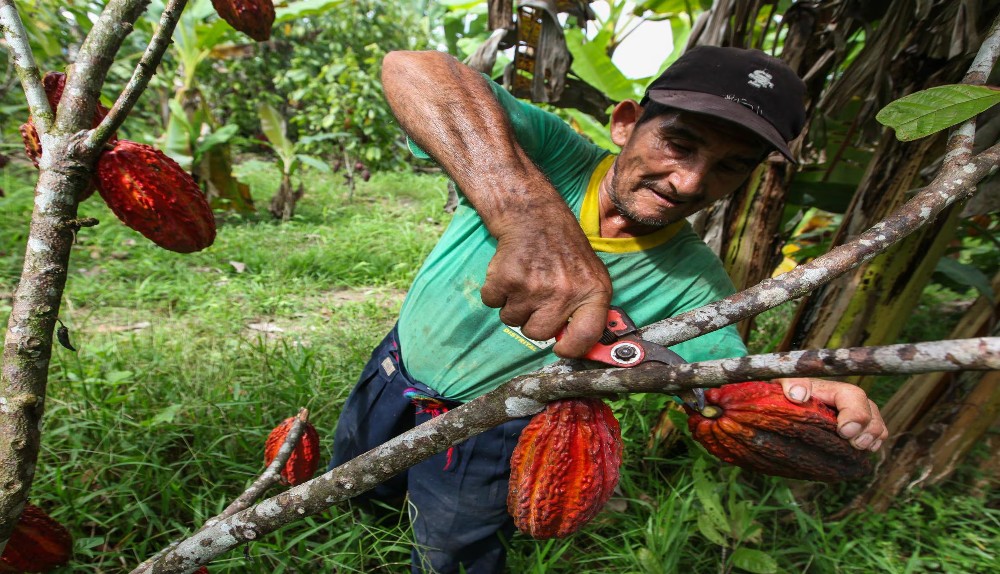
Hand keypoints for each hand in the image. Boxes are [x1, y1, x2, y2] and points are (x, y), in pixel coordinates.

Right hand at [480, 220, 611, 358]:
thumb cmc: (564, 250)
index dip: (572, 348)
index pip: (587, 335)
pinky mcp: (507, 280)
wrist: (534, 216)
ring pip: (511, 320)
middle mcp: (565, 292)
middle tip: (536, 297)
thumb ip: (588, 309)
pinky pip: (492, 303)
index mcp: (592, 292)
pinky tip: (509, 274)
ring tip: (524, 281)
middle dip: (532, 320)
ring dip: (512, 305)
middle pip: (538, 334)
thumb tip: (578, 344)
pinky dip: (495, 292)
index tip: (561, 348)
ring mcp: (534, 287)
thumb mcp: (591, 275)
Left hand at [775, 378, 888, 451]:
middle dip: (867, 430)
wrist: (789, 411)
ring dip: (871, 438)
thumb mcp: (784, 385)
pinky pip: (878, 437)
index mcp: (835, 390)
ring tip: (858, 448)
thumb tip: (798, 395)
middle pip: (872, 413)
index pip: (854, 397)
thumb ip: (790, 384)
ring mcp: (858, 417)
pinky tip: (861, 451)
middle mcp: (851, 402)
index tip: (844, 432)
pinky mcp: (858, 432)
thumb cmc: (787, 397)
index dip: (854, 415)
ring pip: (878, 426)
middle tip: (855, 444)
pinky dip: (873, 444)